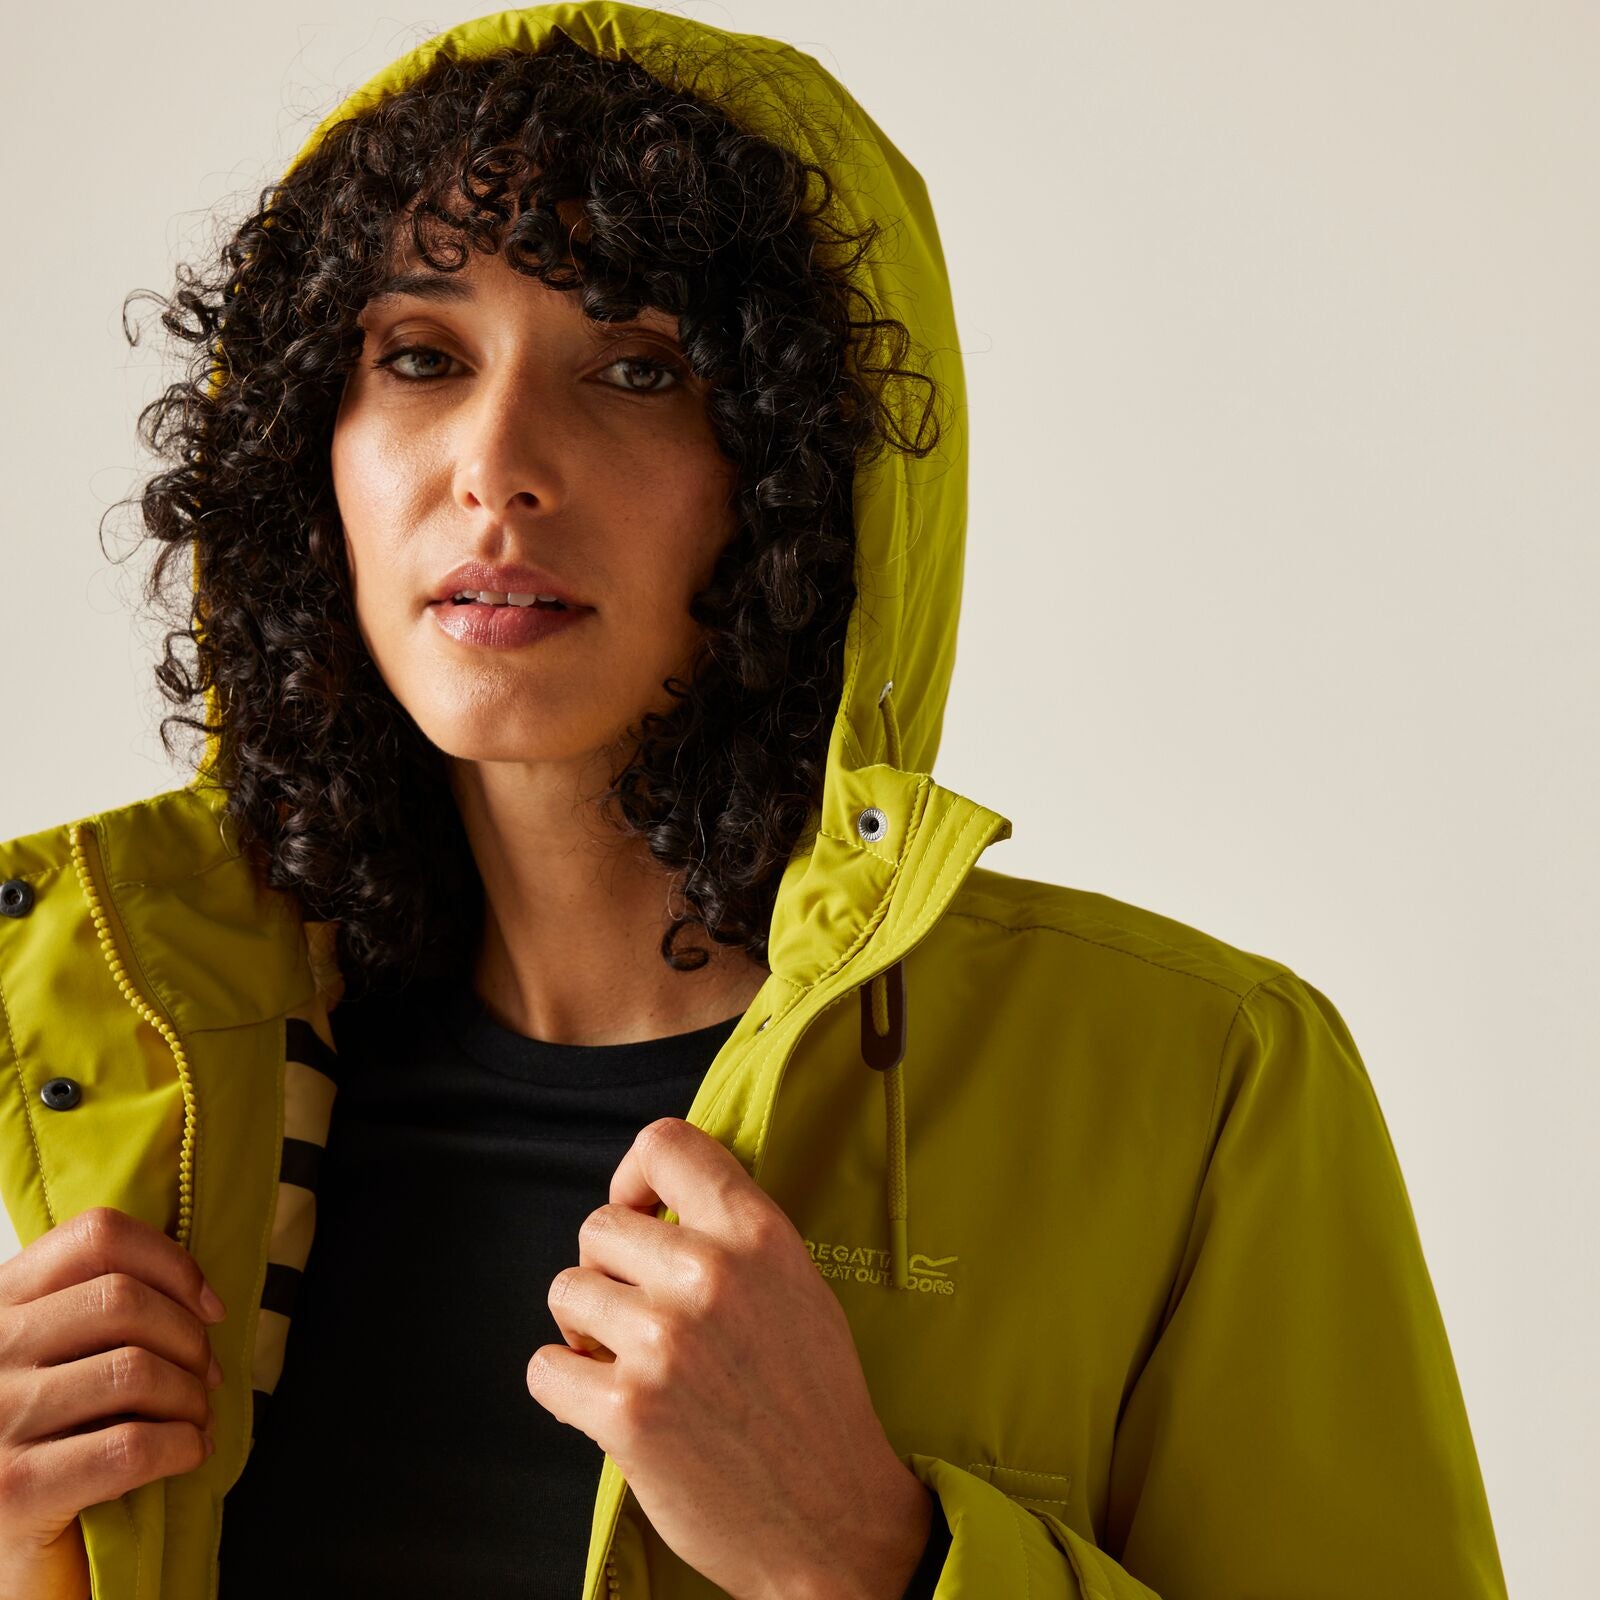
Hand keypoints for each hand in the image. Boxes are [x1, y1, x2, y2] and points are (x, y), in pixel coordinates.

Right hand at [0, 1207, 223, 1599]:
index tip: (208, 1305)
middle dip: (189, 1339)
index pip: (97, 1237)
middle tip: (208, 1375)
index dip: (171, 1263)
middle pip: (124, 1301)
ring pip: (135, 1371)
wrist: (6, 1544)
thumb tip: (202, 1300)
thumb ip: (99, 1307)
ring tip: (196, 1417)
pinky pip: (130, 1445)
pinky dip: (181, 1446)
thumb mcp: (57, 1353)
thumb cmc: (46, 1433)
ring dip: (191, 1397)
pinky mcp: (14, 1489)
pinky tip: (188, 1452)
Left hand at [526, 1117, 933, 1599]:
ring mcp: (665, 1341)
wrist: (834, 1520)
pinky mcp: (627, 1410)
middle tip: (636, 1316)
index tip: (639, 1215)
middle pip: (598, 1227)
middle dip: (607, 1272)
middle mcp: (712, 1275)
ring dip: (585, 1331)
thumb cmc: (814, 1404)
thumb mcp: (798, 1287)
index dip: (633, 1177)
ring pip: (566, 1292)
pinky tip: (606, 1405)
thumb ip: (735, 1237)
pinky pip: (544, 1368)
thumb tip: (659, 1207)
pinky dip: (563, 1388)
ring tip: (630, 1364)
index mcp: (759, 1236)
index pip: (664, 1144)